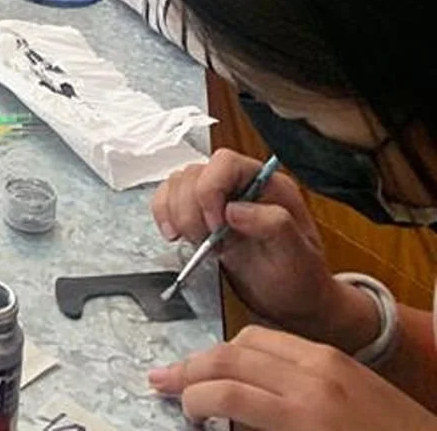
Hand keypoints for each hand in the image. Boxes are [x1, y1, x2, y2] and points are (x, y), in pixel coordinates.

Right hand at [149, 327, 436, 430]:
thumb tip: (222, 423)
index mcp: (304, 415)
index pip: (226, 393)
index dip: (193, 402)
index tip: (183, 413)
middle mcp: (312, 378)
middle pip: (229, 356)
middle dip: (189, 369)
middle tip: (160, 380)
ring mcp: (327, 362)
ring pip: (250, 338)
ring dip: (216, 353)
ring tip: (195, 372)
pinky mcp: (339, 358)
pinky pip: (281, 341)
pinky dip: (251, 347)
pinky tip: (241, 364)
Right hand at [150, 151, 359, 340]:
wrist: (292, 302)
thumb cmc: (300, 279)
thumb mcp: (297, 255)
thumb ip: (274, 225)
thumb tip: (234, 210)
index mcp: (267, 184)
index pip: (225, 163)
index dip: (210, 189)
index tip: (215, 225)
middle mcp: (240, 185)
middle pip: (194, 174)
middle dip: (192, 210)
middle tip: (207, 242)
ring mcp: (218, 198)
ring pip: (177, 185)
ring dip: (179, 216)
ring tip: (199, 243)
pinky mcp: (200, 214)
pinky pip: (168, 199)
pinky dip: (164, 215)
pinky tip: (175, 234)